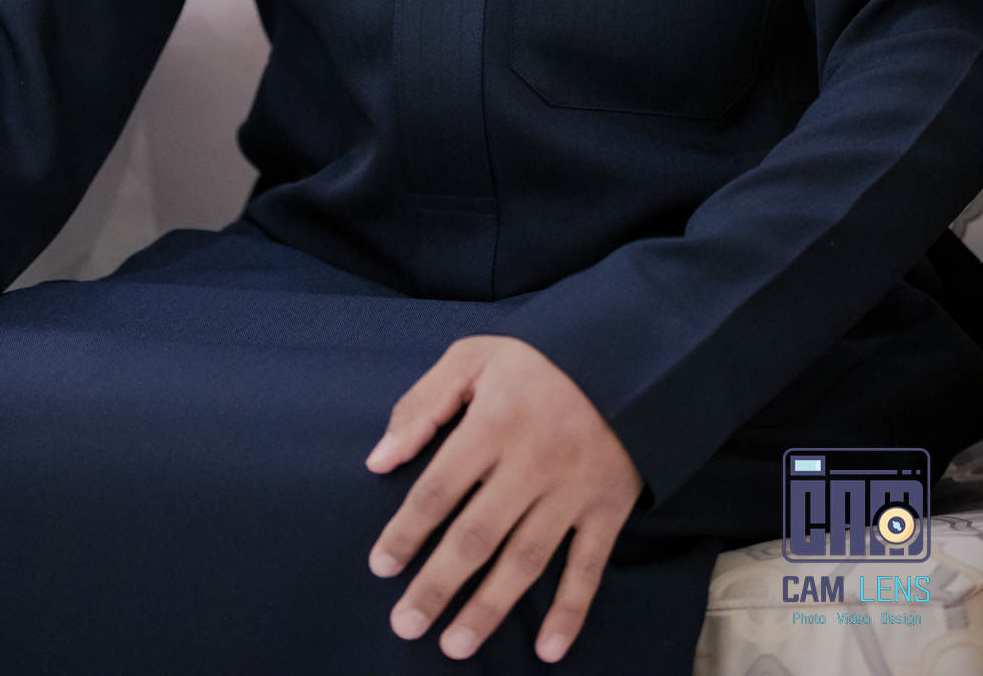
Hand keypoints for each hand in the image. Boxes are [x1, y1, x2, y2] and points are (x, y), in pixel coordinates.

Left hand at [366, 336, 641, 661]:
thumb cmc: (536, 362)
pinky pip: (587, 569)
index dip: (407, 531)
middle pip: (477, 536)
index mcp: (494, 422)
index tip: (381, 566)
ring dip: (488, 608)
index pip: (440, 488)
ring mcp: (573, 490)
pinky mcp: (607, 509)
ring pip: (526, 561)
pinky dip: (570, 612)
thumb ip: (421, 404)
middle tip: (405, 624)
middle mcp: (533, 461)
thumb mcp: (473, 358)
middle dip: (438, 585)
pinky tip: (547, 650)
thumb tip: (379, 459)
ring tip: (453, 645)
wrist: (624, 358)